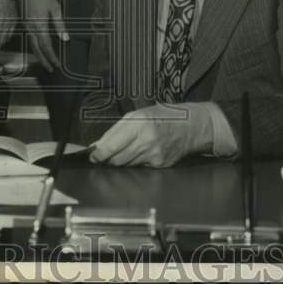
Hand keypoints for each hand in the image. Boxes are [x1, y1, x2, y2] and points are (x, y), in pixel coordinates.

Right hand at [17, 0, 66, 71]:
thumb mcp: (55, 7)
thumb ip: (60, 25)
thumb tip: (65, 38)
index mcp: (40, 24)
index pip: (47, 46)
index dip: (52, 57)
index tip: (57, 64)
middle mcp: (31, 27)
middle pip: (37, 49)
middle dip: (44, 60)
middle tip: (50, 69)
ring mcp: (26, 25)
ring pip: (31, 44)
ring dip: (38, 55)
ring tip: (44, 62)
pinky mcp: (23, 21)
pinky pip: (29, 38)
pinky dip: (34, 46)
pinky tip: (38, 48)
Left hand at [89, 104, 209, 167]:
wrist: (190, 126)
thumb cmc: (162, 117)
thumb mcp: (136, 115)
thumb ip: (115, 131)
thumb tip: (98, 145)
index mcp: (138, 124)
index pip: (111, 146)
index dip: (99, 154)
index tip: (93, 157)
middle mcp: (146, 140)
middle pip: (116, 159)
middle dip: (108, 159)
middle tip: (106, 154)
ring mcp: (154, 154)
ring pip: (126, 165)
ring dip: (122, 160)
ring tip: (128, 149)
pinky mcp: (160, 165)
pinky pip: (139, 168)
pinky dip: (136, 162)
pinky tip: (142, 152)